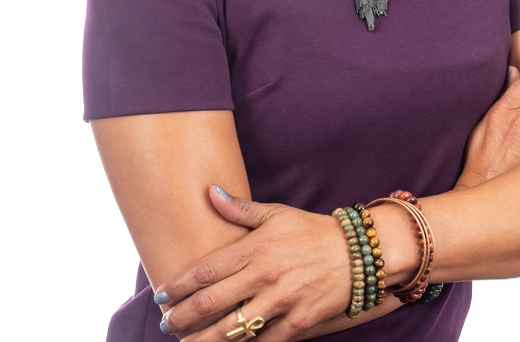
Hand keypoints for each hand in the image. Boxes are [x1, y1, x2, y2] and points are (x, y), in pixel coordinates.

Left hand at [154, 186, 353, 340]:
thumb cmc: (311, 231)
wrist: (358, 254)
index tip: (162, 294)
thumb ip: (240, 209)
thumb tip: (210, 192)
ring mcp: (280, 302)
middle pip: (211, 304)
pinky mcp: (297, 324)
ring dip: (204, 341)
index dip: (179, 285)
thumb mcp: (276, 214)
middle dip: (183, 317)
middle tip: (167, 323)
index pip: (206, 270)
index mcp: (256, 248)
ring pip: (232, 330)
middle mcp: (264, 276)